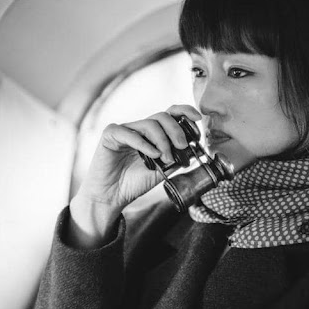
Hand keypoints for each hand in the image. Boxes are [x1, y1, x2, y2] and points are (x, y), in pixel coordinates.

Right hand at [68, 105, 201, 247]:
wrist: (112, 196)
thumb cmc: (134, 183)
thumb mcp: (162, 170)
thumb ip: (177, 158)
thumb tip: (195, 149)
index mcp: (152, 133)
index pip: (170, 113)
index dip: (185, 111)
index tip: (198, 119)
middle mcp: (139, 128)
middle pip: (163, 116)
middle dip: (176, 130)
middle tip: (183, 146)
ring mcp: (125, 129)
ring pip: (150, 124)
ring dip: (163, 141)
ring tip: (166, 158)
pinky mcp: (111, 134)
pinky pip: (130, 133)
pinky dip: (145, 144)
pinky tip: (153, 155)